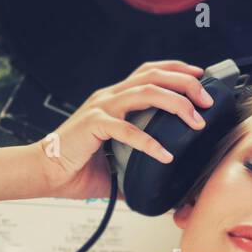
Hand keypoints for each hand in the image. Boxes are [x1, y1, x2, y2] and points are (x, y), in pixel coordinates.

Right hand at [34, 59, 214, 200]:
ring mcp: (101, 108)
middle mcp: (109, 97)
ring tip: (195, 122)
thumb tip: (162, 180)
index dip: (177, 70)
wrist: (44, 172)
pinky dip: (149, 142)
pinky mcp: (93, 125)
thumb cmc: (75, 166)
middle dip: (186, 84)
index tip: (202, 77)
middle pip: (154, 75)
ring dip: (176, 104)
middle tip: (207, 101)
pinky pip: (127, 129)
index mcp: (114, 99)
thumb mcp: (115, 160)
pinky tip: (165, 154)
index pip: (150, 72)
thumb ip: (138, 163)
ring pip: (146, 92)